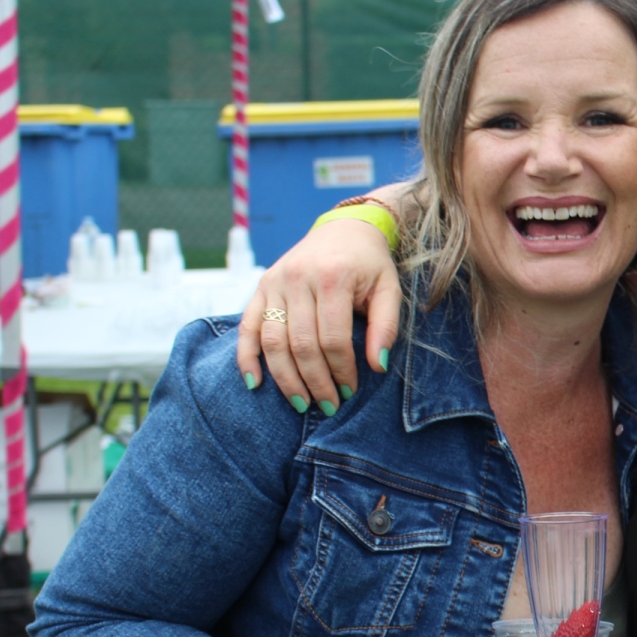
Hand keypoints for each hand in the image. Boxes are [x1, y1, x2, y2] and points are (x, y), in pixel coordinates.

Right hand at [236, 219, 402, 412]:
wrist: (344, 229)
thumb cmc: (370, 264)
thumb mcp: (389, 290)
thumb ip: (385, 327)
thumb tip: (378, 366)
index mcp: (332, 278)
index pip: (333, 338)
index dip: (340, 370)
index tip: (349, 392)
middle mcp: (298, 279)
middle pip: (301, 344)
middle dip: (314, 381)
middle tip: (327, 406)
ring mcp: (275, 282)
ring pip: (272, 341)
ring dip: (285, 378)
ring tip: (301, 403)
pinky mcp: (261, 287)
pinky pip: (248, 326)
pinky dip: (247, 356)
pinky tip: (255, 382)